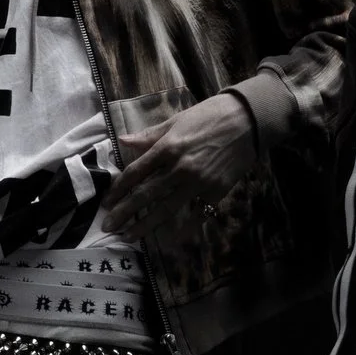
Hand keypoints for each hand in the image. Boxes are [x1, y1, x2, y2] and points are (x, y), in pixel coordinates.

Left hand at [103, 93, 259, 238]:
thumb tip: (122, 141)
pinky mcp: (216, 191)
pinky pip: (197, 214)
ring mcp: (198, 182)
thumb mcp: (176, 121)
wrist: (247, 120)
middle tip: (108, 226)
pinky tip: (171, 238)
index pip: (135, 172)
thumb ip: (149, 135)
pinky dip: (185, 228)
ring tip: (130, 236)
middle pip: (145, 194)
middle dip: (125, 212)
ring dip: (146, 225)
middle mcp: (179, 167)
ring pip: (166, 208)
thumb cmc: (210, 115)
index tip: (108, 202)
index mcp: (167, 147)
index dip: (119, 189)